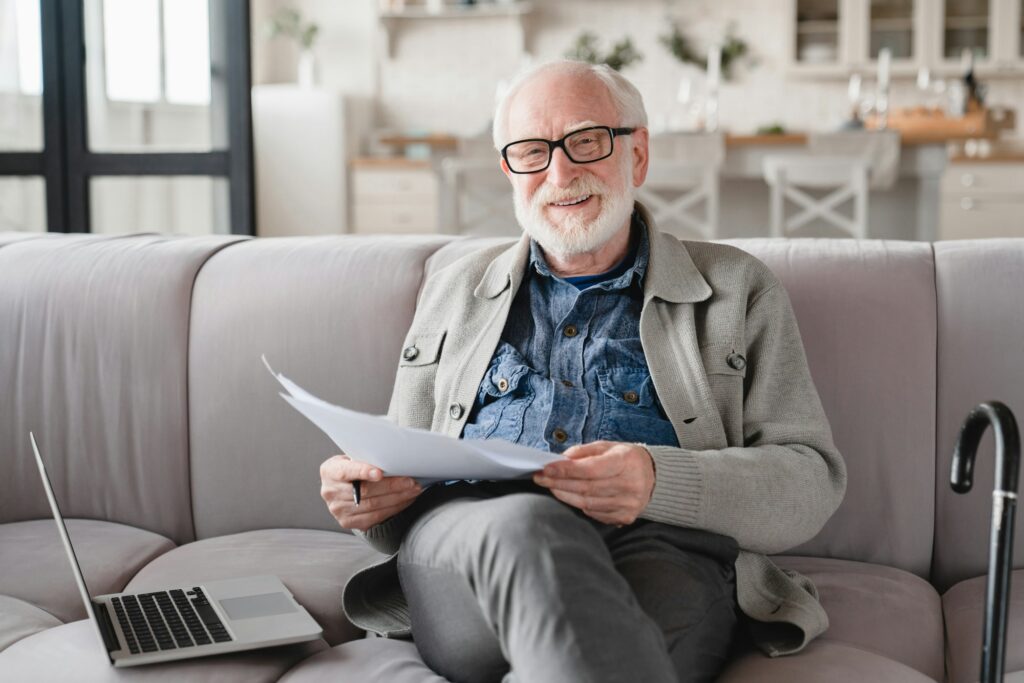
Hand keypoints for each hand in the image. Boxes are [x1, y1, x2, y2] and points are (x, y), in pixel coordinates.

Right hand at [319, 455, 421, 531]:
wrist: (343, 486)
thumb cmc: (354, 467)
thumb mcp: (353, 457)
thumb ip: (366, 458)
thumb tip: (393, 457)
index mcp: (329, 471)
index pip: (346, 471)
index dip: (363, 471)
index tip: (379, 472)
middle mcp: (330, 492)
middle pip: (365, 492)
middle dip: (392, 486)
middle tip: (411, 482)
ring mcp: (338, 510)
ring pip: (373, 506)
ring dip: (397, 498)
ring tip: (413, 490)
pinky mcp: (348, 522)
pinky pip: (375, 517)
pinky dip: (394, 508)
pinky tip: (405, 500)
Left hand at [532, 441, 654, 525]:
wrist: (654, 477)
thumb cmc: (626, 459)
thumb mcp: (608, 446)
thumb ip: (584, 451)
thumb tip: (561, 460)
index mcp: (626, 462)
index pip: (591, 469)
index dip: (565, 470)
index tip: (546, 468)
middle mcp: (630, 485)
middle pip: (586, 488)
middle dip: (559, 483)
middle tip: (540, 478)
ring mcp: (629, 504)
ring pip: (587, 503)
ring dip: (564, 495)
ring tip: (551, 486)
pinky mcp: (625, 516)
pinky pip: (594, 513)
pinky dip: (578, 504)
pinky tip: (569, 496)